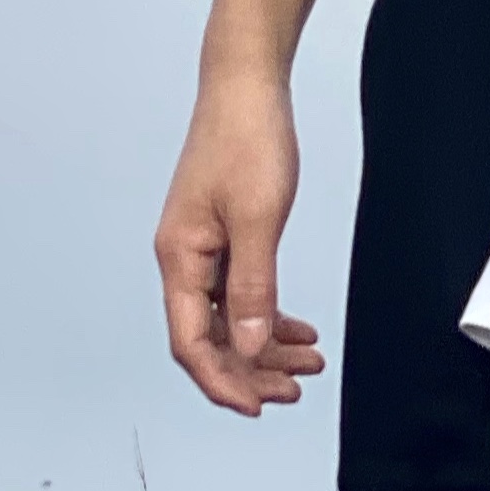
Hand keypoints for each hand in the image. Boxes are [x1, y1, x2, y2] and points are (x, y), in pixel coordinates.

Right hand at [155, 68, 326, 413]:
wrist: (247, 85)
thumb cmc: (247, 139)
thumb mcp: (258, 217)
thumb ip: (254, 285)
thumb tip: (251, 346)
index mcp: (180, 258)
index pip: (192, 342)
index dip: (224, 380)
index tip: (259, 405)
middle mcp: (184, 259)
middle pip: (210, 338)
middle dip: (251, 370)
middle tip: (296, 390)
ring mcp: (202, 248)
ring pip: (229, 318)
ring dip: (265, 346)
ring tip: (309, 364)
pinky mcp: (223, 235)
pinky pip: (240, 292)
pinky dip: (268, 315)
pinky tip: (297, 328)